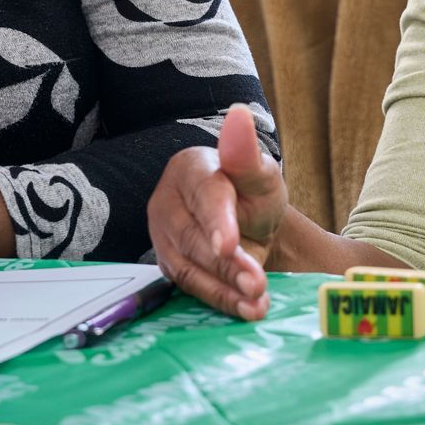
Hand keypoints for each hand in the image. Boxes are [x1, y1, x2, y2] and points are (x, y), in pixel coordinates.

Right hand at [147, 104, 284, 319]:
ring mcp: (164, 237)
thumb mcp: (260, 174)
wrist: (249, 225)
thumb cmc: (252, 193)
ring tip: (256, 304)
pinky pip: (190, 287)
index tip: (231, 245)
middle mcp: (167, 203)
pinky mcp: (169, 266)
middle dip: (226, 265)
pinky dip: (219, 301)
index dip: (217, 221)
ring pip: (189, 267)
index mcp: (189, 169)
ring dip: (223, 290)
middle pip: (193, 237)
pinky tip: (245, 309)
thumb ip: (247, 154)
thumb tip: (238, 115)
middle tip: (257, 284)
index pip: (203, 195)